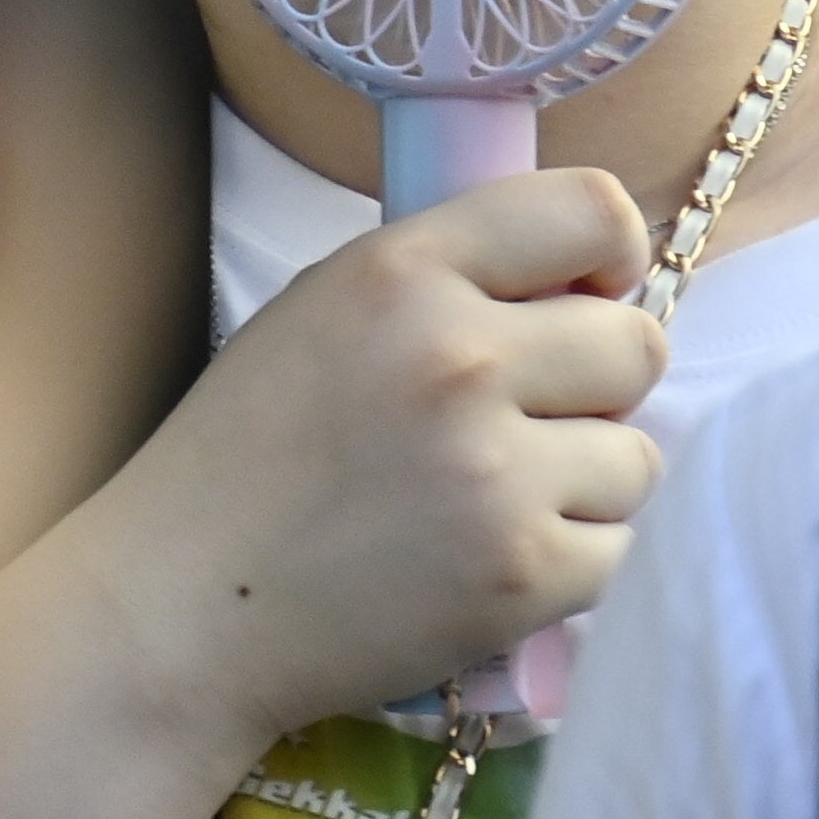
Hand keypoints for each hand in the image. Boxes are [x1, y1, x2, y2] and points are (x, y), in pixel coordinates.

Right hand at [101, 167, 668, 742]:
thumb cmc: (247, 457)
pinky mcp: (520, 576)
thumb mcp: (324, 310)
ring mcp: (495, 473)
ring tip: (495, 503)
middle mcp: (458, 357)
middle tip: (525, 423)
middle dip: (597, 387)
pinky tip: (492, 563)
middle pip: (636, 345)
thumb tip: (586, 282)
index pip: (591, 210)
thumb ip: (448, 277)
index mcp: (403, 271)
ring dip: (584, 484)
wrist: (181, 608)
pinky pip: (617, 551)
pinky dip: (570, 565)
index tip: (590, 296)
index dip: (611, 257)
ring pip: (637, 457)